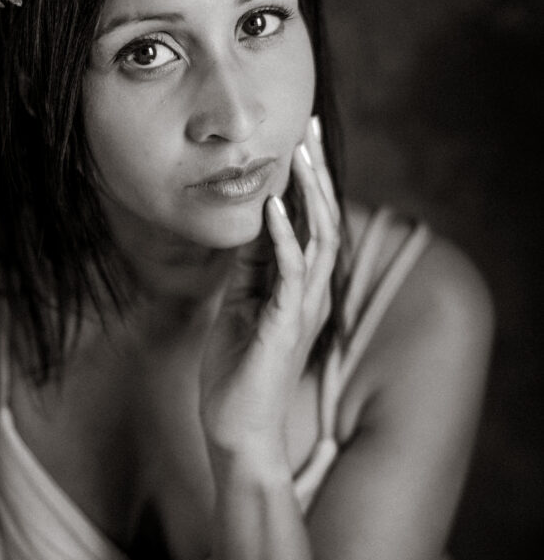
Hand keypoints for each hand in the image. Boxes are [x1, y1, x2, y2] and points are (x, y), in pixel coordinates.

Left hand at [200, 116, 340, 468]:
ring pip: (318, 239)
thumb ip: (250, 270)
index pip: (307, 223)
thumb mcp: (239, 306)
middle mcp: (309, 292)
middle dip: (316, 173)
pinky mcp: (285, 325)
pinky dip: (283, 238)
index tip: (300, 140)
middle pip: (323, 220)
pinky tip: (272, 208)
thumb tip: (247, 229)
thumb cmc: (237, 372)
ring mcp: (301, 308)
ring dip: (308, 196)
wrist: (236, 430)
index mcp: (298, 286)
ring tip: (299, 156)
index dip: (305, 182)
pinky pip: (290, 274)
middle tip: (311, 129)